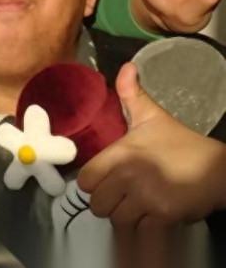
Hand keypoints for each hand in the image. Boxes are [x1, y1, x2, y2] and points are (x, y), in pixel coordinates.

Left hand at [77, 63, 225, 228]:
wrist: (219, 170)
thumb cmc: (181, 144)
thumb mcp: (154, 117)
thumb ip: (132, 95)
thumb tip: (126, 67)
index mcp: (122, 153)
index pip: (86, 179)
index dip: (92, 183)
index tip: (102, 181)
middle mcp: (129, 176)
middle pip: (97, 204)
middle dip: (107, 203)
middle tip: (118, 197)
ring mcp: (146, 198)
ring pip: (116, 220)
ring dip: (123, 217)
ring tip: (133, 207)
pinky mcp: (163, 217)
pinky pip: (138, 231)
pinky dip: (141, 229)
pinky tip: (148, 219)